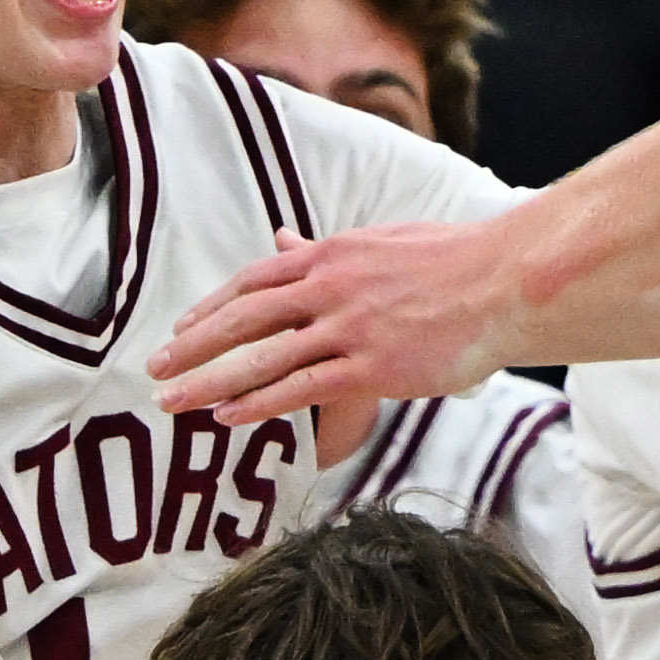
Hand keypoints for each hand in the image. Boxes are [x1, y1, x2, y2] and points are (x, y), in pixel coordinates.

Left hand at [150, 219, 511, 432]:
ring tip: (173, 402)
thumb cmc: (454, 263)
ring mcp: (349, 328)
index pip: (256, 281)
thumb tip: (286, 241)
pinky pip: (302, 387)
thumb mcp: (383, 244)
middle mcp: (331, 288)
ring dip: (210, 381)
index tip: (183, 329)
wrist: (504, 283)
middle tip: (155, 369)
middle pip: (244, 318)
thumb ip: (330, 251)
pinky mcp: (372, 366)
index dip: (213, 307)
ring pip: (263, 357)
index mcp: (332, 255)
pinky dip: (260, 403)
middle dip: (193, 346)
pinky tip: (228, 418)